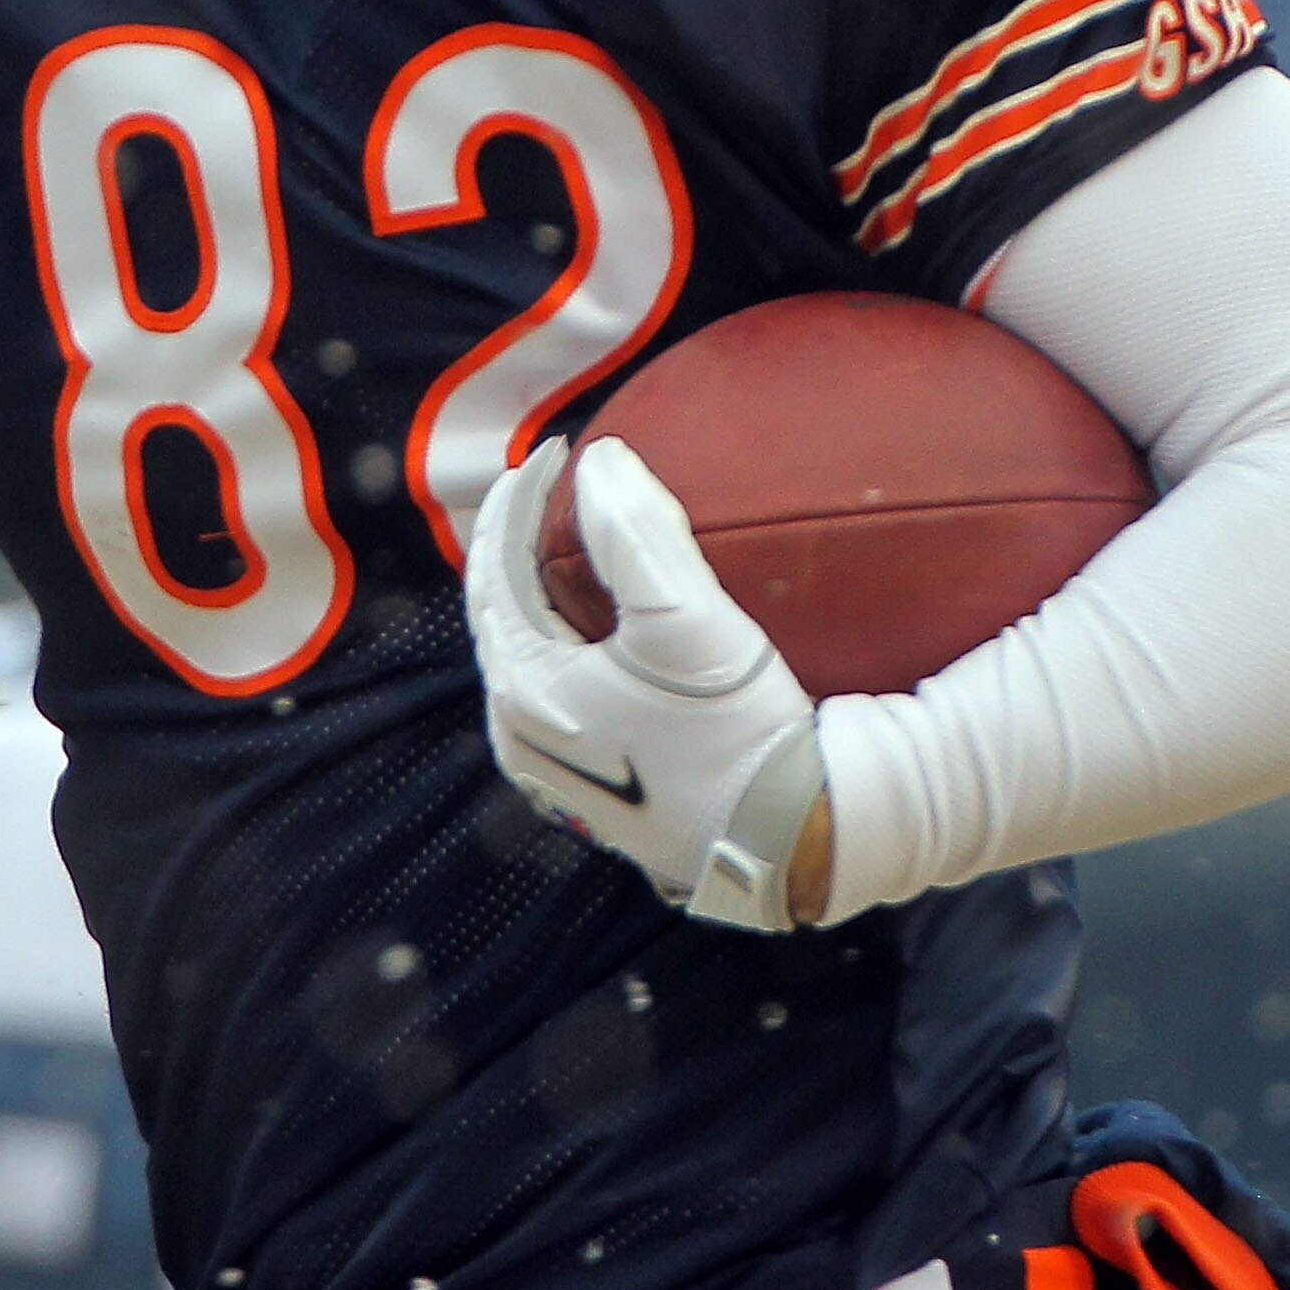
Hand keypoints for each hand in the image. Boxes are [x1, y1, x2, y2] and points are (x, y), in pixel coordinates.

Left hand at [463, 438, 834, 928]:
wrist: (792, 838)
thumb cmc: (736, 730)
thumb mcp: (688, 622)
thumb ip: (638, 532)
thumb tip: (601, 460)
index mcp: (522, 689)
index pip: (496, 572)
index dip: (519, 503)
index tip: (558, 452)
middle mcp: (518, 733)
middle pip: (499, 614)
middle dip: (514, 545)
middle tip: (548, 488)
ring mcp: (550, 768)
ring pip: (522, 656)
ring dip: (534, 595)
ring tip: (565, 545)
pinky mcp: (590, 788)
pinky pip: (552, 692)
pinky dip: (560, 640)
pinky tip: (595, 625)